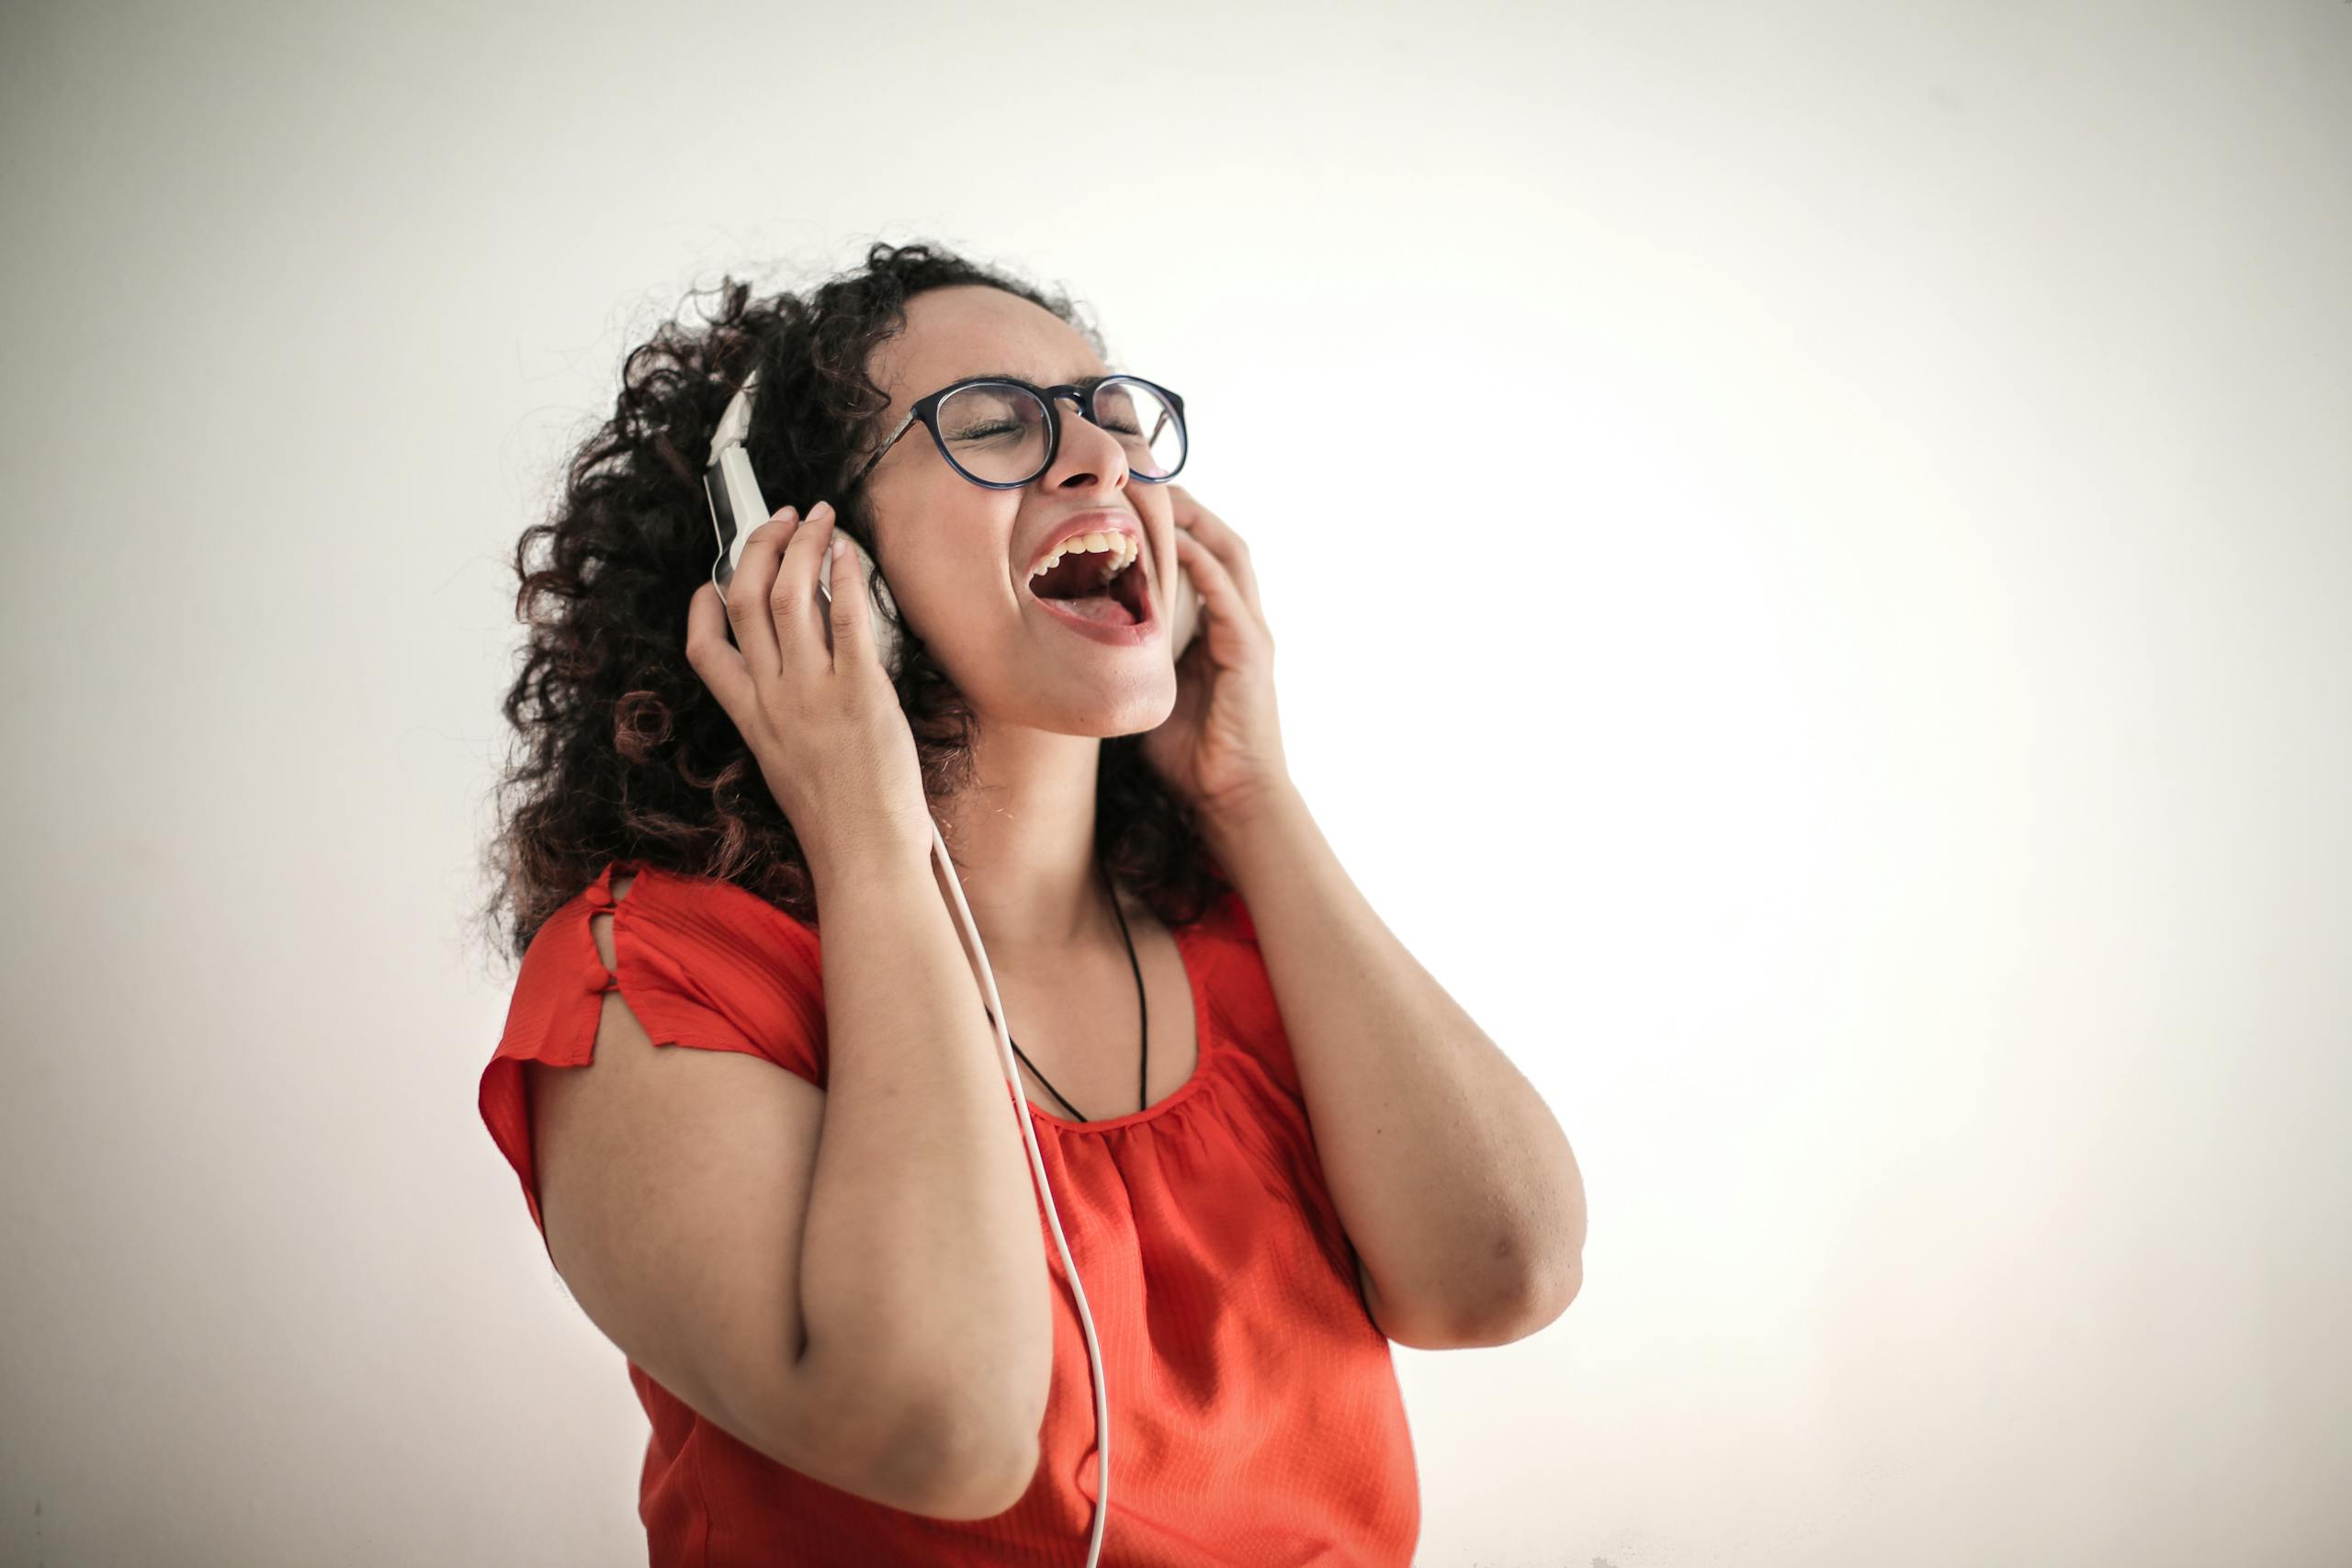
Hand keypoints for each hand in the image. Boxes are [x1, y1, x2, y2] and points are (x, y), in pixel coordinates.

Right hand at [686, 501, 934, 874]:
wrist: (864, 853)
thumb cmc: (839, 819)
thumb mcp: (788, 766)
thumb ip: (784, 718)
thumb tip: (803, 673)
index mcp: (750, 718)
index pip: (703, 649)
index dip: (702, 604)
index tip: (715, 577)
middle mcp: (773, 698)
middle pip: (744, 600)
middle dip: (758, 547)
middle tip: (781, 520)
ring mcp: (812, 691)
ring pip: (789, 595)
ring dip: (804, 546)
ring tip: (820, 519)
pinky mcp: (859, 690)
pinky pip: (845, 617)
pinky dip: (844, 576)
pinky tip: (849, 554)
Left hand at [1139, 485, 1291, 822]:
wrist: (1232, 798)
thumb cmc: (1194, 755)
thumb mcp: (1153, 692)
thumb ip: (1133, 659)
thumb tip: (1078, 642)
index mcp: (1222, 628)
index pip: (1204, 556)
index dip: (1176, 523)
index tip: (1135, 498)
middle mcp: (1241, 621)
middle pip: (1221, 540)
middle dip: (1188, 504)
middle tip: (1145, 477)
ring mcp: (1250, 634)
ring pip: (1230, 555)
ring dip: (1198, 520)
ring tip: (1162, 492)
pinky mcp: (1250, 654)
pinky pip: (1227, 596)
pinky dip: (1203, 565)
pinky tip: (1175, 543)